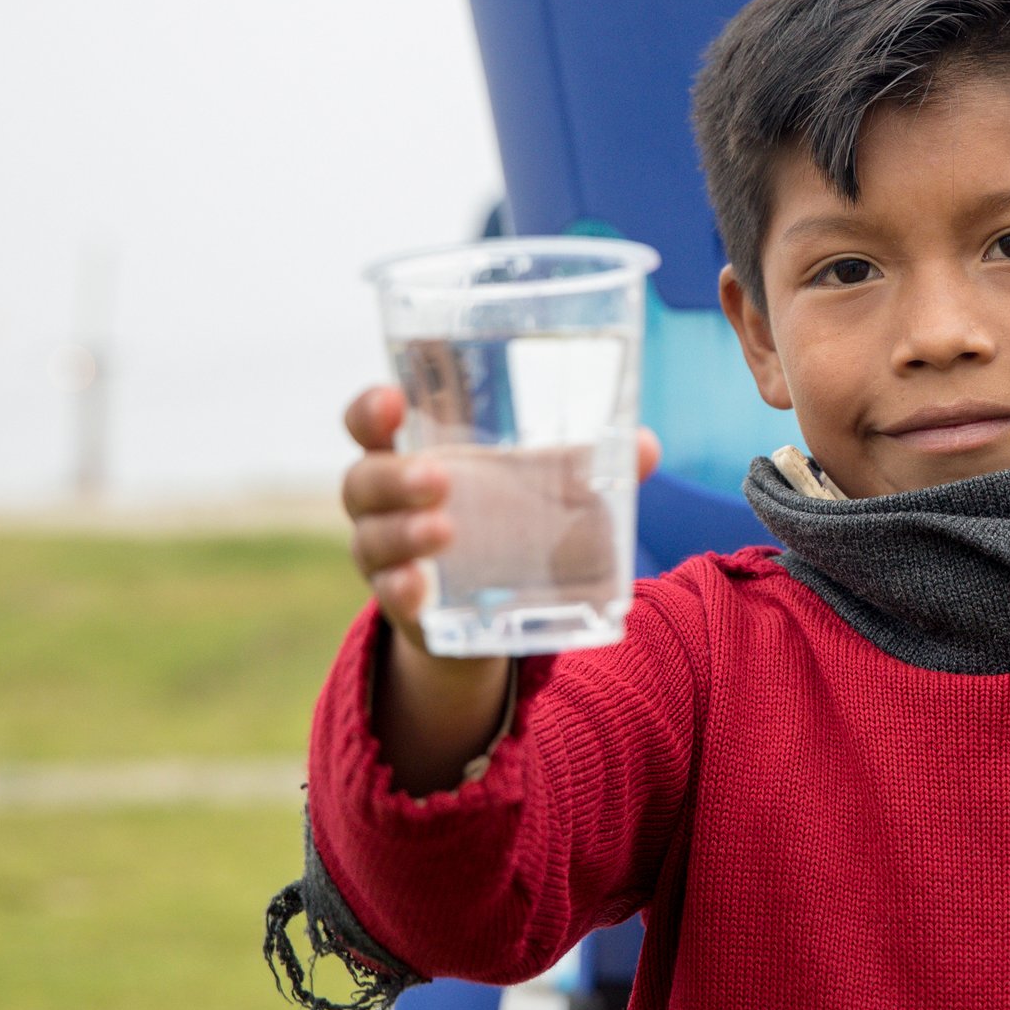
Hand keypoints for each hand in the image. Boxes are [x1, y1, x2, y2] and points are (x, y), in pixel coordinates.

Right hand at [340, 386, 661, 655]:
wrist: (493, 609)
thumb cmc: (508, 520)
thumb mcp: (541, 488)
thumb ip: (586, 466)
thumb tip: (646, 446)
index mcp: (413, 453)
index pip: (369, 423)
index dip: (369, 409)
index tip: (392, 400)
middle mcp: (386, 502)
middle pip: (363, 479)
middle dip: (394, 475)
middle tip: (439, 477)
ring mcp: (387, 555)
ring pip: (372, 538)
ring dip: (403, 533)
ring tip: (443, 531)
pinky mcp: (404, 604)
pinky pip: (388, 597)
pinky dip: (400, 590)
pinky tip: (418, 589)